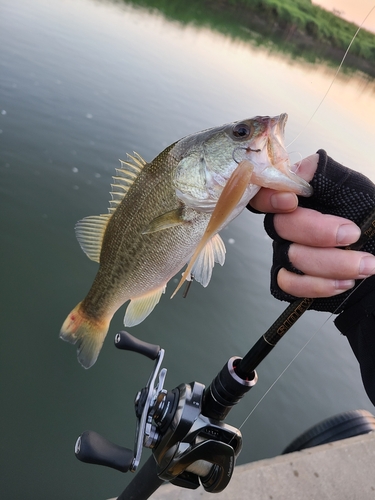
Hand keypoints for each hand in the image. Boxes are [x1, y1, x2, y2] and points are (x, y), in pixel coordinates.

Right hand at [249, 152, 374, 311]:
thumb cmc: (369, 217)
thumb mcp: (352, 187)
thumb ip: (325, 174)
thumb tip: (301, 169)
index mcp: (298, 196)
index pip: (265, 192)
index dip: (270, 198)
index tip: (291, 201)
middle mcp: (287, 223)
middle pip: (279, 226)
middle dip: (317, 233)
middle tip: (352, 235)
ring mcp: (287, 251)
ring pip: (289, 257)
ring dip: (330, 263)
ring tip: (364, 264)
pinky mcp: (292, 279)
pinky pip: (288, 284)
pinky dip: (317, 285)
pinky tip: (344, 282)